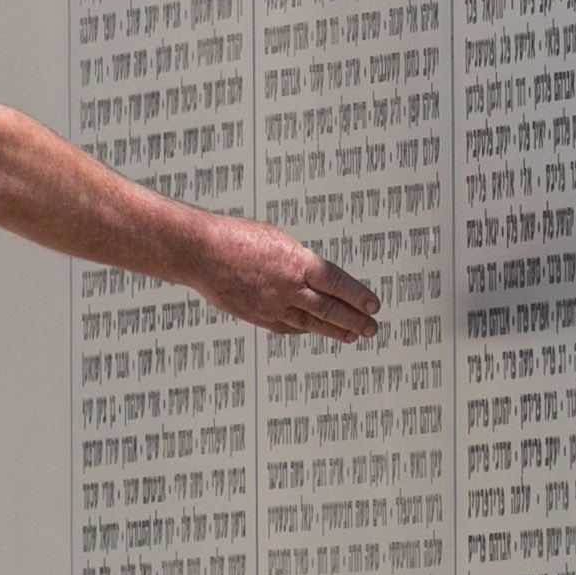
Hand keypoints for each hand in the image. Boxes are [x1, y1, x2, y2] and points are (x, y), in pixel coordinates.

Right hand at [194, 219, 380, 342]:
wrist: (200, 253)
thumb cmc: (237, 238)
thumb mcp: (279, 241)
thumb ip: (299, 262)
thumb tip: (314, 276)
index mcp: (298, 263)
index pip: (337, 283)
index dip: (358, 296)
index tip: (374, 306)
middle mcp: (289, 288)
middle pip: (330, 308)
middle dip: (354, 320)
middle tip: (371, 328)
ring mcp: (273, 306)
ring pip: (311, 323)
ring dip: (334, 330)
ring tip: (352, 336)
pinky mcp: (258, 317)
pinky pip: (288, 326)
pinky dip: (304, 329)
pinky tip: (314, 330)